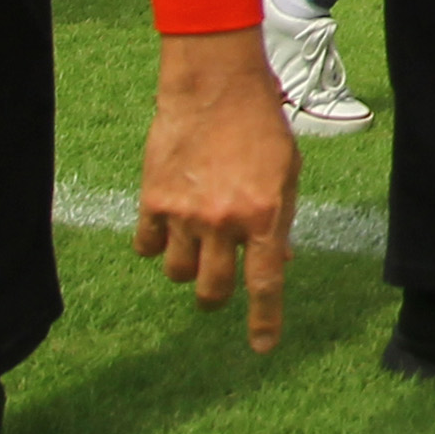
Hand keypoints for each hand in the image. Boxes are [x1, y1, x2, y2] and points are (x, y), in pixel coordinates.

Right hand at [136, 29, 299, 352]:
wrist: (214, 85)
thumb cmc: (260, 125)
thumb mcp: (287, 173)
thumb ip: (279, 220)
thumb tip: (279, 261)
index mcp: (265, 215)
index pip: (265, 283)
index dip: (264, 321)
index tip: (261, 349)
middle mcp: (223, 222)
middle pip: (212, 291)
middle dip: (215, 297)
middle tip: (216, 285)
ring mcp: (185, 214)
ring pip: (177, 274)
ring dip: (186, 268)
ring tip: (194, 242)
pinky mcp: (152, 200)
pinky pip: (147, 247)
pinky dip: (156, 244)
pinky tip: (167, 224)